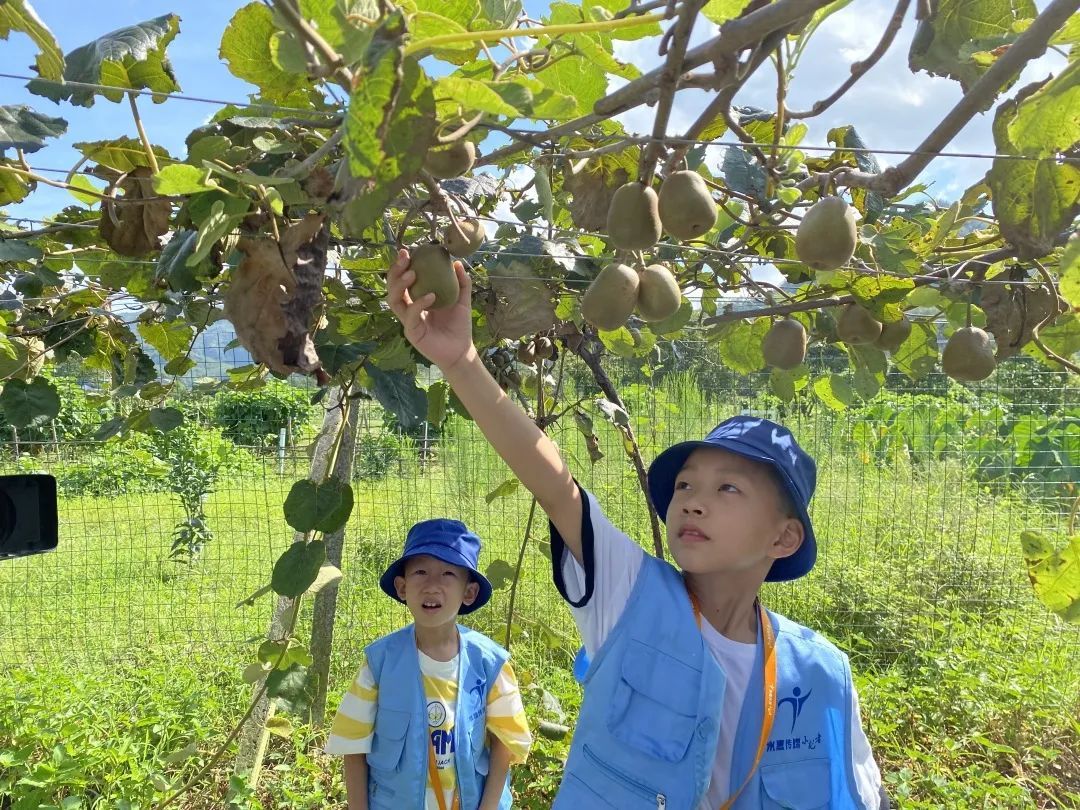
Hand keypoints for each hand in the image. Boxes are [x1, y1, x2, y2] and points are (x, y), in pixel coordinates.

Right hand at [386, 248, 474, 371]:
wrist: (462, 351)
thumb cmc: (459, 327)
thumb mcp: (462, 300)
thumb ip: (461, 282)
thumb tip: (457, 263)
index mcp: (417, 299)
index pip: (403, 280)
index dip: (402, 266)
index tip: (407, 251)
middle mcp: (409, 309)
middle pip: (393, 287)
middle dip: (395, 271)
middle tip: (405, 257)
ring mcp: (408, 321)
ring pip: (394, 300)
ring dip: (401, 285)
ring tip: (413, 274)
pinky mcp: (412, 332)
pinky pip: (410, 315)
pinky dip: (418, 304)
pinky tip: (431, 296)